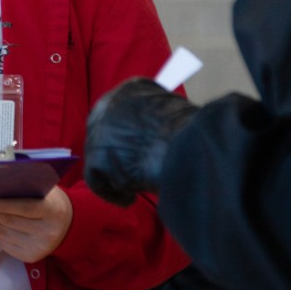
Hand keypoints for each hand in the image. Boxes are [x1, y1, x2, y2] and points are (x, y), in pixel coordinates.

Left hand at [0, 185, 72, 261]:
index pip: (25, 208)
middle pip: (10, 223)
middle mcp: (47, 232)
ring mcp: (39, 247)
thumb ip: (25, 186)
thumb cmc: (51, 201)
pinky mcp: (31, 257)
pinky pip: (6, 245)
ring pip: (4, 235)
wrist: (69, 226)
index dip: (4, 206)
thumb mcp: (45, 189)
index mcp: (52, 211)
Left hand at [84, 77, 197, 206]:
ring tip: (140, 185)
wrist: (191, 146)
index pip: (119, 114)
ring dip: (118, 174)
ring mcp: (100, 130)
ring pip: (101, 158)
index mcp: (130, 90)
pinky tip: (130, 199)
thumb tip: (150, 138)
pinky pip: (97, 181)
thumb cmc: (193, 135)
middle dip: (118, 155)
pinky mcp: (97, 157)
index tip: (138, 151)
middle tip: (134, 171)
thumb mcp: (173, 114)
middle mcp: (109, 104)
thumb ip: (154, 120)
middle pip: (106, 135)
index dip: (127, 137)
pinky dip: (114, 193)